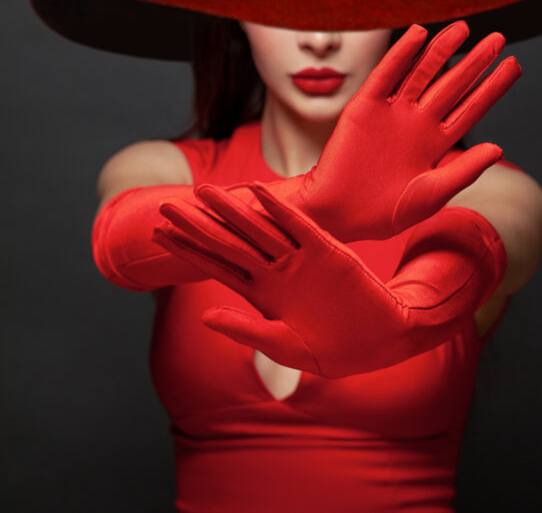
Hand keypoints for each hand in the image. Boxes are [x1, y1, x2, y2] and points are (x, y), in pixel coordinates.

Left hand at [153, 181, 504, 376]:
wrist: (382, 338)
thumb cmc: (333, 349)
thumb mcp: (284, 347)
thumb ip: (245, 330)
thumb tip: (204, 317)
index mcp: (262, 294)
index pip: (216, 266)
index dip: (187, 250)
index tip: (158, 234)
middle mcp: (275, 271)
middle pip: (228, 241)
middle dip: (197, 223)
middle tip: (166, 204)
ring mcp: (298, 258)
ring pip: (256, 228)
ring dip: (231, 209)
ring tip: (202, 191)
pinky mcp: (325, 249)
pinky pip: (297, 225)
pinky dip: (277, 209)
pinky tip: (256, 192)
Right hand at [209, 20, 521, 242]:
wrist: (336, 215)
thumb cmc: (382, 213)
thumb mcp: (431, 195)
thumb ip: (464, 171)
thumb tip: (499, 149)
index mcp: (435, 144)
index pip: (471, 107)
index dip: (492, 87)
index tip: (514, 65)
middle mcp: (416, 123)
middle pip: (452, 84)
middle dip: (475, 62)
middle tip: (499, 39)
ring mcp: (391, 113)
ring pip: (421, 73)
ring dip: (441, 50)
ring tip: (463, 28)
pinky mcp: (364, 107)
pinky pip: (386, 75)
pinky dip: (401, 54)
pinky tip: (419, 34)